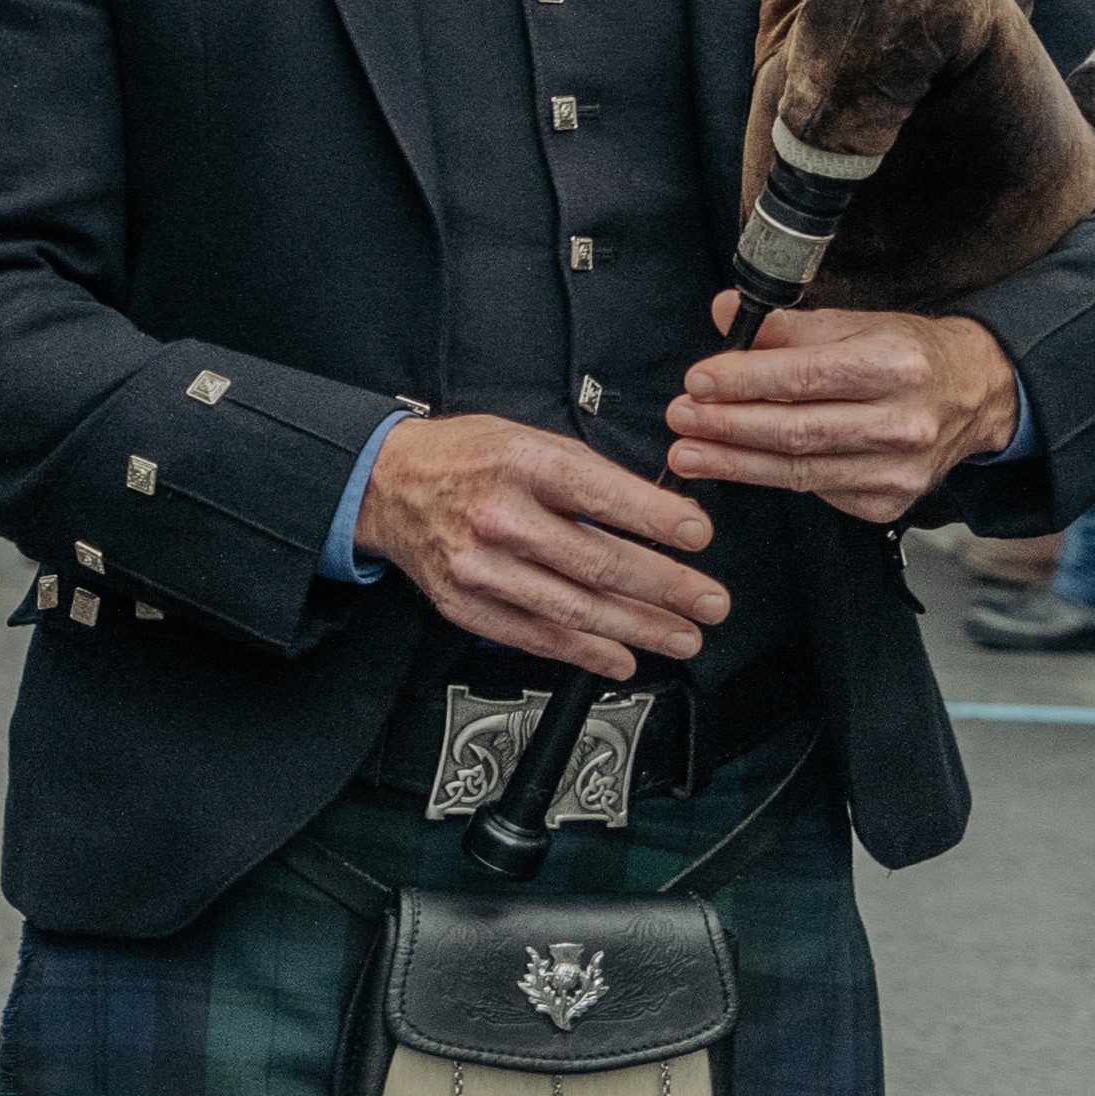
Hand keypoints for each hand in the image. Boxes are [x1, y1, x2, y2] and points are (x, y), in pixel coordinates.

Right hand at [353, 412, 726, 681]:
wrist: (385, 484)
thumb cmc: (463, 459)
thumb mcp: (525, 438)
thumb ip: (586, 473)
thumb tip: (656, 513)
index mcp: (519, 463)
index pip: (601, 494)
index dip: (658, 519)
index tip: (698, 535)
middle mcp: (498, 517)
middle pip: (598, 563)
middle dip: (667, 588)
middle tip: (710, 601)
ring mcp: (480, 567)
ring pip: (575, 609)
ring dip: (640, 629)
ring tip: (683, 636)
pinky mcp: (466, 604)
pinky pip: (537, 637)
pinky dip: (587, 653)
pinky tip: (623, 657)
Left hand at [666, 293, 1018, 526]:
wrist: (973, 394)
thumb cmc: (900, 353)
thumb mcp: (850, 323)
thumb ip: (784, 325)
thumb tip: (724, 312)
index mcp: (896, 365)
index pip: (807, 376)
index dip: (746, 381)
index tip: (696, 382)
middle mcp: (905, 422)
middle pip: (800, 430)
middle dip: (729, 427)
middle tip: (679, 420)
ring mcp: (902, 470)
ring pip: (803, 470)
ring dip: (736, 463)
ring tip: (688, 453)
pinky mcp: (892, 503)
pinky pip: (820, 491)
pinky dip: (774, 477)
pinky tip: (739, 466)